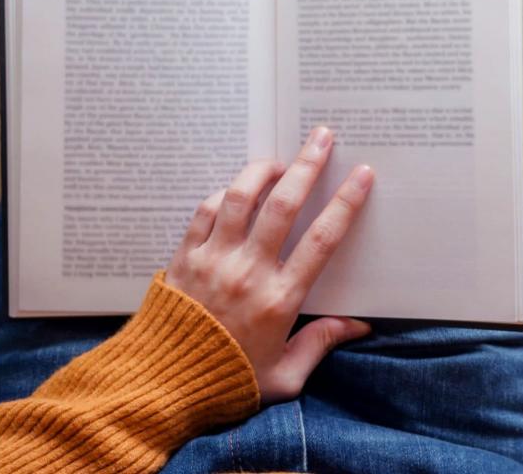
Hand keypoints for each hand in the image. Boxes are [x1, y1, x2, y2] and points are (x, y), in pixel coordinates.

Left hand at [165, 127, 374, 402]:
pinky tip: (236, 191)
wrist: (161, 386)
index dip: (345, 204)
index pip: (321, 240)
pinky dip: (223, 195)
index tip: (361, 176)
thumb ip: (320, 345)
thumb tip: (357, 326)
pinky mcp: (185, 257)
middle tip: (322, 137)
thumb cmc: (227, 383)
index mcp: (280, 299)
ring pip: (240, 198)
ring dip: (262, 170)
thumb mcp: (284, 377)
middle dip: (308, 165)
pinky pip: (206, 212)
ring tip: (279, 159)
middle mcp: (248, 272)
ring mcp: (213, 260)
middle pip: (283, 205)